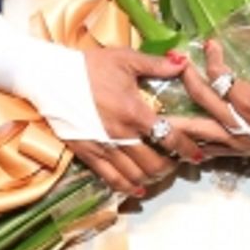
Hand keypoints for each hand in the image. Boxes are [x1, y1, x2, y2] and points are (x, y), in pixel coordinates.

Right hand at [74, 46, 228, 196]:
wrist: (51, 77)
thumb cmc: (89, 66)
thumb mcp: (125, 59)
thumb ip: (157, 65)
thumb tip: (184, 63)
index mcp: (134, 112)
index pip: (170, 137)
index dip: (187, 149)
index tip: (198, 155)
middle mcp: (121, 135)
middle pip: (154, 163)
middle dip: (171, 167)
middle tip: (178, 163)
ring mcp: (104, 147)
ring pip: (135, 175)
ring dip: (151, 178)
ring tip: (160, 174)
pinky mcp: (87, 153)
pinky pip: (111, 178)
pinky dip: (127, 187)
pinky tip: (137, 190)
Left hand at [169, 38, 249, 158]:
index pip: (221, 77)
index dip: (212, 58)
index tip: (208, 43)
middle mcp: (237, 121)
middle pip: (202, 98)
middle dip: (186, 79)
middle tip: (174, 64)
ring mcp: (235, 139)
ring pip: (198, 129)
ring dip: (177, 119)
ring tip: (157, 113)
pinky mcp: (238, 151)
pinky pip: (209, 150)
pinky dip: (192, 145)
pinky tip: (177, 142)